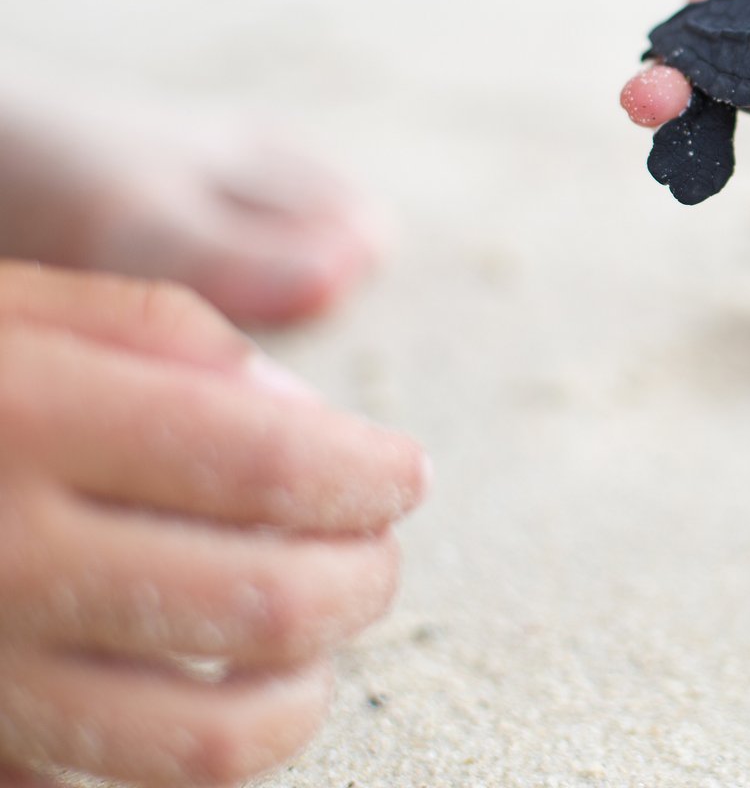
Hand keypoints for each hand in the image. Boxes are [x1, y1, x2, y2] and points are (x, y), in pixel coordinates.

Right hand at [0, 262, 429, 786]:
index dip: (367, 475)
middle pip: (260, 601)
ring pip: (202, 737)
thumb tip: (314, 422)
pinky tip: (213, 703)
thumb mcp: (17, 312)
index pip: (266, 460)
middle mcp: (0, 551)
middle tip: (377, 558)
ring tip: (316, 651)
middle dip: (360, 582)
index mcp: (28, 415)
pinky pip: (104, 786)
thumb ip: (172, 344)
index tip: (406, 474)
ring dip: (299, 696)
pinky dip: (193, 759)